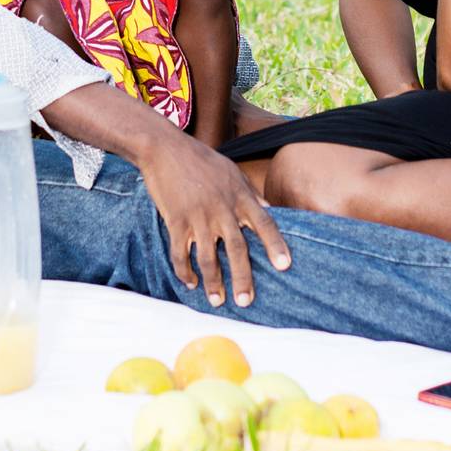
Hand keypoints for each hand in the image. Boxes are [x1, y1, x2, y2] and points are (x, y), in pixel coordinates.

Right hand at [137, 133, 291, 306]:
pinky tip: (190, 282)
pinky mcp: (176, 220)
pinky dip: (184, 271)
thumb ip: (251, 193)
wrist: (165, 148)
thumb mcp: (233, 172)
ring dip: (212, 282)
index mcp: (239, 196)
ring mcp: (198, 216)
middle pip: (236, 249)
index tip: (285, 266)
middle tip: (246, 301)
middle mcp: (222, 209)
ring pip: (208, 257)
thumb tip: (269, 209)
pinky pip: (180, 253)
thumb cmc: (201, 160)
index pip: (264, 222)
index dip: (275, 244)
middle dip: (242, 277)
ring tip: (217, 301)